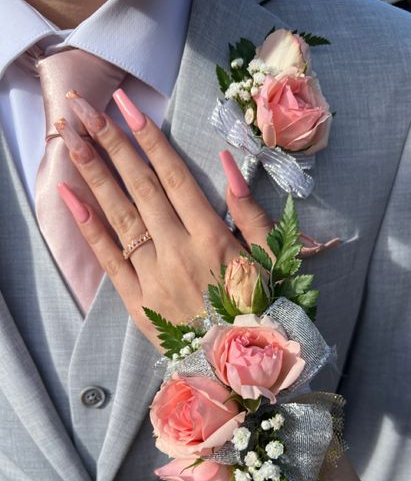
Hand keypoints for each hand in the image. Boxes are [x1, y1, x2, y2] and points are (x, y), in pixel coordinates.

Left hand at [55, 89, 272, 346]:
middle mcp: (178, 251)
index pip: (175, 178)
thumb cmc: (261, 312)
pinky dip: (89, 226)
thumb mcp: (271, 260)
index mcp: (213, 239)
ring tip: (70, 137)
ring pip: (120, 216)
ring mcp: (153, 276)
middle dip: (111, 143)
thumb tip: (228, 165)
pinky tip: (69, 194)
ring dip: (94, 173)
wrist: (240, 372)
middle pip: (141, 187)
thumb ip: (250, 213)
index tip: (127, 108)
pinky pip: (109, 259)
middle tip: (84, 108)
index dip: (150, 141)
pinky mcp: (137, 301)